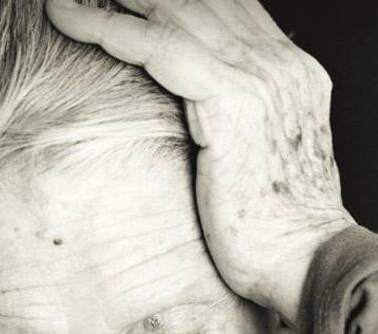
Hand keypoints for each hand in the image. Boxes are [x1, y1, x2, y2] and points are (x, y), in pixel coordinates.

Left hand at [46, 0, 354, 325]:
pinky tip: (67, 15)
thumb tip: (197, 123)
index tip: (122, 1)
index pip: (229, 7)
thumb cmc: (280, 234)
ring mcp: (262, 78)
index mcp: (293, 74)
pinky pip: (158, 43)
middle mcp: (282, 64)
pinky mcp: (234, 101)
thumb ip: (241, 127)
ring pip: (175, 7)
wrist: (310, 264)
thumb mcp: (265, 164)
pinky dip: (107, 25)